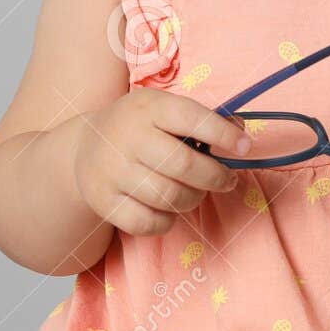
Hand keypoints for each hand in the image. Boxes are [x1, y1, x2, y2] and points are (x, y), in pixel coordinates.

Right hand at [70, 88, 251, 236]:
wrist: (84, 147)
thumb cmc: (139, 128)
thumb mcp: (166, 110)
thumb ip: (205, 119)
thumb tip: (242, 135)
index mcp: (149, 107)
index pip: (192, 118)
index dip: (223, 134)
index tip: (245, 148)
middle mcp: (128, 136)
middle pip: (184, 165)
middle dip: (215, 177)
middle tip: (226, 180)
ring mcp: (113, 170)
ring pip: (169, 197)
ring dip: (193, 199)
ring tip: (196, 193)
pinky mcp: (103, 201)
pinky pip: (148, 223)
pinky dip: (167, 221)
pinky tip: (168, 209)